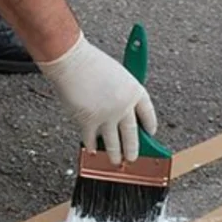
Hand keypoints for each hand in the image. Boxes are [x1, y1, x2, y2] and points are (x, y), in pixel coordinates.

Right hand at [39, 32, 157, 164]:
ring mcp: (108, 116)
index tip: (149, 133)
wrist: (71, 61)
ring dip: (115, 154)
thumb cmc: (90, 63)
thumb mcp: (116, 75)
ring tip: (116, 160)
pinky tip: (93, 149)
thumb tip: (119, 112)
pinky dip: (92, 145)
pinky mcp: (89, 122)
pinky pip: (92, 140)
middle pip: (133, 134)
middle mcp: (124, 106)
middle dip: (133, 149)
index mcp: (135, 90)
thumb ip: (120, 93)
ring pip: (114, 143)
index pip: (148, 113)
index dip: (150, 125)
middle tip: (132, 157)